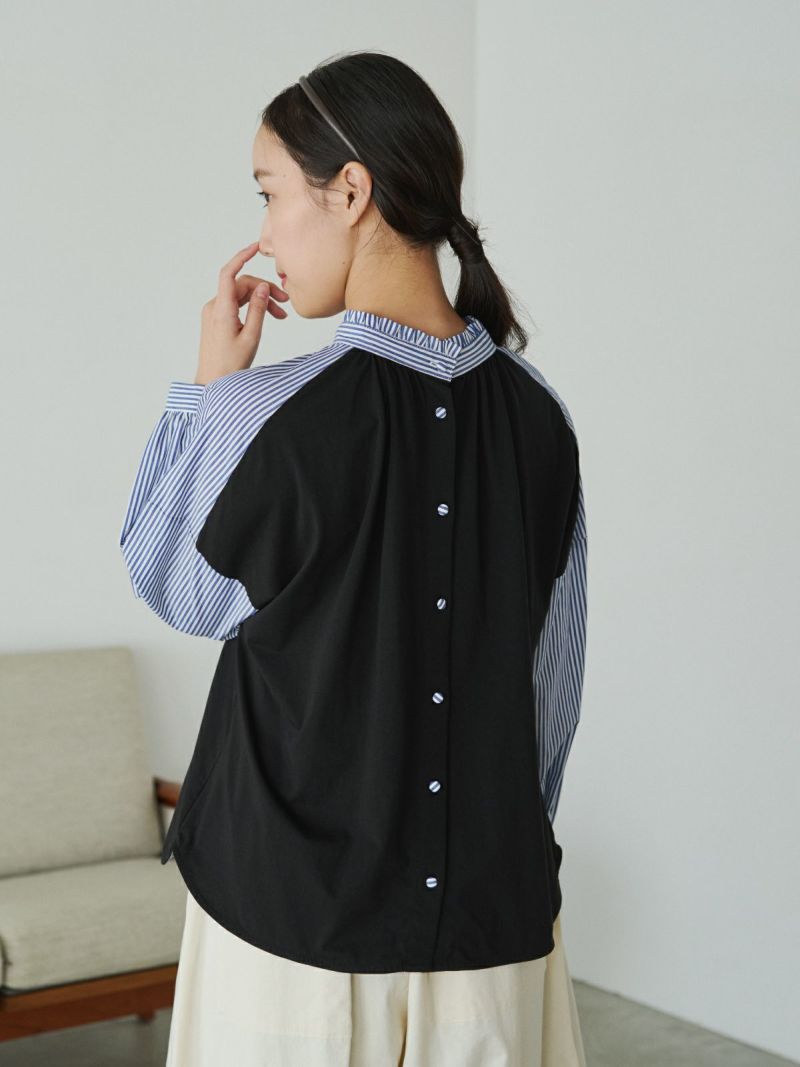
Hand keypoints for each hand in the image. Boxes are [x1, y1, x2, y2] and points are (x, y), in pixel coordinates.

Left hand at [194, 241, 289, 385]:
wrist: (212, 383)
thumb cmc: (231, 365)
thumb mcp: (252, 337)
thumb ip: (258, 309)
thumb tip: (263, 287)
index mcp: (222, 309)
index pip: (230, 273)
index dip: (242, 256)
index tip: (256, 248)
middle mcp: (214, 307)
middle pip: (241, 285)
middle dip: (264, 290)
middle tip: (285, 304)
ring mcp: (214, 313)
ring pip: (240, 296)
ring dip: (260, 300)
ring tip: (281, 315)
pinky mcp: (216, 320)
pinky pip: (235, 305)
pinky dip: (251, 307)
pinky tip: (266, 317)